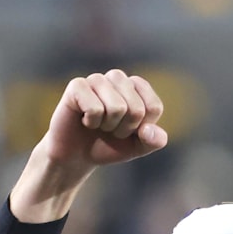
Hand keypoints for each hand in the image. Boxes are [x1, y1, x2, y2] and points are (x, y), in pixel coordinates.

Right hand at [42, 69, 167, 169]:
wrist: (77, 155)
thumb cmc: (110, 145)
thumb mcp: (139, 147)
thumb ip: (155, 140)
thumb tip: (147, 130)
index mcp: (137, 86)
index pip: (154, 107)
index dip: (141, 128)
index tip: (128, 129)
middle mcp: (117, 78)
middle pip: (137, 109)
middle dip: (124, 128)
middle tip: (110, 129)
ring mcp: (97, 79)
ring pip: (117, 108)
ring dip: (108, 125)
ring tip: (98, 124)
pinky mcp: (77, 85)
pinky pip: (95, 108)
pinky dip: (91, 122)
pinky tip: (84, 120)